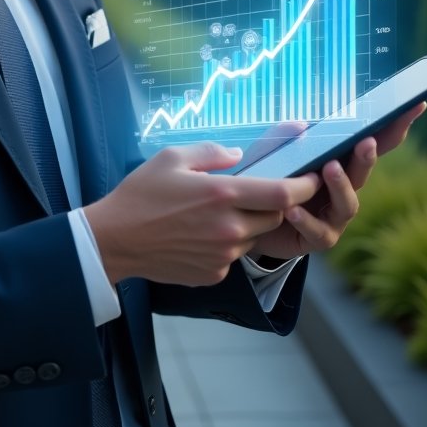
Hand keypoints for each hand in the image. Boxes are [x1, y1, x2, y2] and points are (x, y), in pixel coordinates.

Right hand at [83, 142, 321, 286]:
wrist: (114, 240)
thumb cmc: (140, 194)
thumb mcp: (172, 157)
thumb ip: (212, 152)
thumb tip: (238, 155)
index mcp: (222, 195)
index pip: (283, 194)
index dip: (305, 186)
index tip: (312, 178)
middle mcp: (229, 228)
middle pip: (275, 217)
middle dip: (275, 204)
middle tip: (253, 192)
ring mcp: (223, 256)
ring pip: (255, 237)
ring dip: (249, 223)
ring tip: (215, 212)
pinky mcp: (214, 274)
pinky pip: (235, 256)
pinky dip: (228, 243)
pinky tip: (200, 234)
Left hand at [249, 101, 426, 260]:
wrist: (247, 222)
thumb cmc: (266, 181)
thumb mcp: (268, 154)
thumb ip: (281, 138)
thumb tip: (303, 125)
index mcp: (339, 162)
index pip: (372, 143)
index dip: (394, 127)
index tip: (415, 106)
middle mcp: (343, 189)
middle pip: (363, 171)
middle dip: (368, 157)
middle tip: (366, 143)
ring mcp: (335, 216)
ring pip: (347, 203)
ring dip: (341, 185)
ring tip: (329, 169)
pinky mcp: (319, 238)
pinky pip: (317, 230)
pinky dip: (306, 220)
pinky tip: (293, 210)